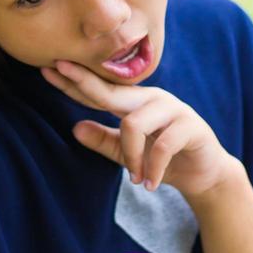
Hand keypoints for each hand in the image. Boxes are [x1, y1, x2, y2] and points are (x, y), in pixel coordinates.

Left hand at [41, 60, 235, 200]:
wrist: (204, 173)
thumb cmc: (162, 159)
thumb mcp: (127, 153)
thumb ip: (104, 140)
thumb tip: (74, 129)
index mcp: (136, 102)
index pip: (100, 91)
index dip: (75, 81)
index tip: (48, 68)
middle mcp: (152, 98)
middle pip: (113, 92)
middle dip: (85, 83)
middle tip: (60, 73)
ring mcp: (173, 109)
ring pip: (134, 124)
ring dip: (131, 157)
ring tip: (135, 179)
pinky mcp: (191, 126)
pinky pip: (161, 145)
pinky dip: (152, 168)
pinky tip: (149, 184)